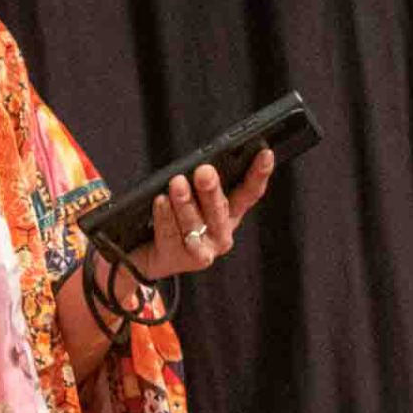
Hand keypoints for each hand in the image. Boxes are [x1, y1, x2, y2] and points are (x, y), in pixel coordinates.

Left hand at [134, 149, 274, 278]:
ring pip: (194, 223)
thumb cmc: (174, 218)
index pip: (249, 193)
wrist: (147, 254)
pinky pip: (171, 233)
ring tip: (177, 183)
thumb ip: (202, 185)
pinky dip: (165, 216)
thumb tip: (203, 164)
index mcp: (230, 214)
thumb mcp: (193, 199)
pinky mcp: (180, 259)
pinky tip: (160, 201)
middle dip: (212, 190)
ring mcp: (203, 249)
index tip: (265, 153)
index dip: (259, 174)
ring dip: (185, 202)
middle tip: (205, 171)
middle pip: (220, 209)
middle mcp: (221, 234)